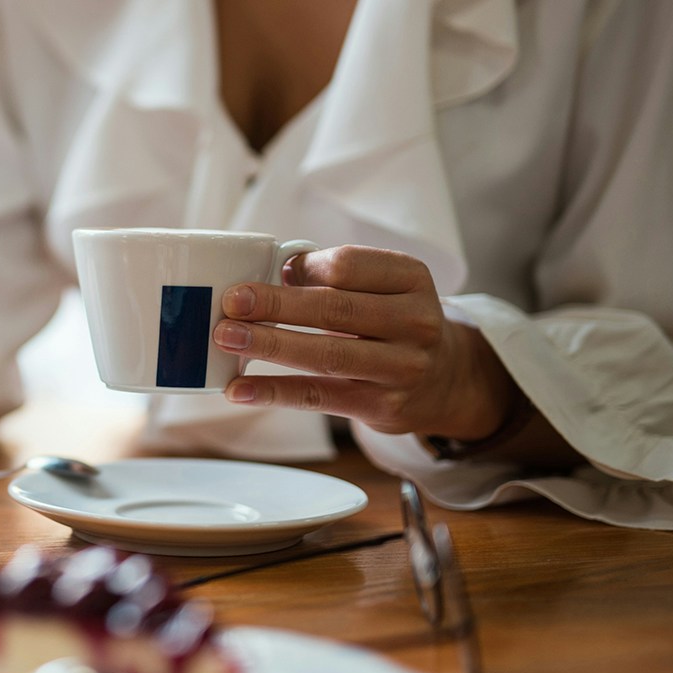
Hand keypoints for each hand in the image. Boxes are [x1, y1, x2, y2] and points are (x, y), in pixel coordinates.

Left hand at [210, 245, 517, 440]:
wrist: (446, 381)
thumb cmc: (393, 324)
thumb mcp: (384, 289)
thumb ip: (337, 279)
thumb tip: (269, 275)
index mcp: (412, 279)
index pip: (350, 265)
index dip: (306, 267)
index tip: (274, 270)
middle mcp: (415, 322)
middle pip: (335, 309)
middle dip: (276, 305)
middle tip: (231, 302)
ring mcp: (402, 368)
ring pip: (326, 354)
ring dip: (270, 345)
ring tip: (226, 337)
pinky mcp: (382, 406)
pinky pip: (319, 397)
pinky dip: (274, 392)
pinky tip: (239, 389)